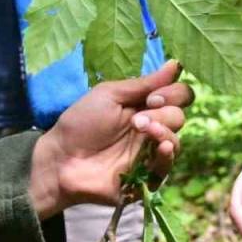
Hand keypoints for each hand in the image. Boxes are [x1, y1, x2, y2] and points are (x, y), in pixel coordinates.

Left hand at [31, 61, 193, 215]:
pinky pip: (167, 167)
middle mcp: (150, 128)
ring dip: (164, 132)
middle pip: (179, 116)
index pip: (178, 95)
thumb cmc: (80, 123)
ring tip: (142, 130)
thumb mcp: (110, 95)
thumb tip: (176, 64)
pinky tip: (160, 148)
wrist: (62, 158)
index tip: (152, 97)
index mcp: (143, 105)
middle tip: (137, 119)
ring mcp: (148, 154)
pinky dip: (167, 156)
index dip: (173, 93)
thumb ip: (144, 83)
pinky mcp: (145, 177)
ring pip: (176, 141)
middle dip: (164, 113)